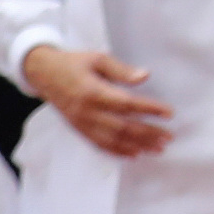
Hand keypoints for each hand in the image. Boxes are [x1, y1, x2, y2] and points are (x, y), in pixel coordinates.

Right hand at [24, 46, 173, 156]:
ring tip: (158, 149)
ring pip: (112, 139)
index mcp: (93, 92)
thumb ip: (121, 70)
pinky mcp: (78, 129)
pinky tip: (134, 154)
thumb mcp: (98, 59)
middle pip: (122, 126)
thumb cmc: (75, 63)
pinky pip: (98, 144)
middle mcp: (87, 111)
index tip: (169, 113)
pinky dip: (117, 151)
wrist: (44, 74)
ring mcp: (81, 123)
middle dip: (147, 133)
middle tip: (168, 137)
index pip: (126, 104)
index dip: (149, 109)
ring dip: (136, 145)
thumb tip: (144, 76)